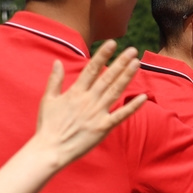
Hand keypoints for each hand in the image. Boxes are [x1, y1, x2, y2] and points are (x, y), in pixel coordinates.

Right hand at [34, 41, 144, 167]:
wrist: (50, 149)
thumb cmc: (48, 125)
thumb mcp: (48, 99)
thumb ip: (55, 80)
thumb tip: (57, 62)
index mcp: (75, 92)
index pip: (91, 69)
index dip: (103, 55)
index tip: (113, 43)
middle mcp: (88, 100)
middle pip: (107, 77)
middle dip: (120, 62)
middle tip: (133, 50)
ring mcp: (97, 113)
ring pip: (116, 91)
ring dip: (127, 77)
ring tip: (137, 64)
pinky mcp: (103, 128)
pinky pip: (121, 115)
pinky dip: (132, 107)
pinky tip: (144, 97)